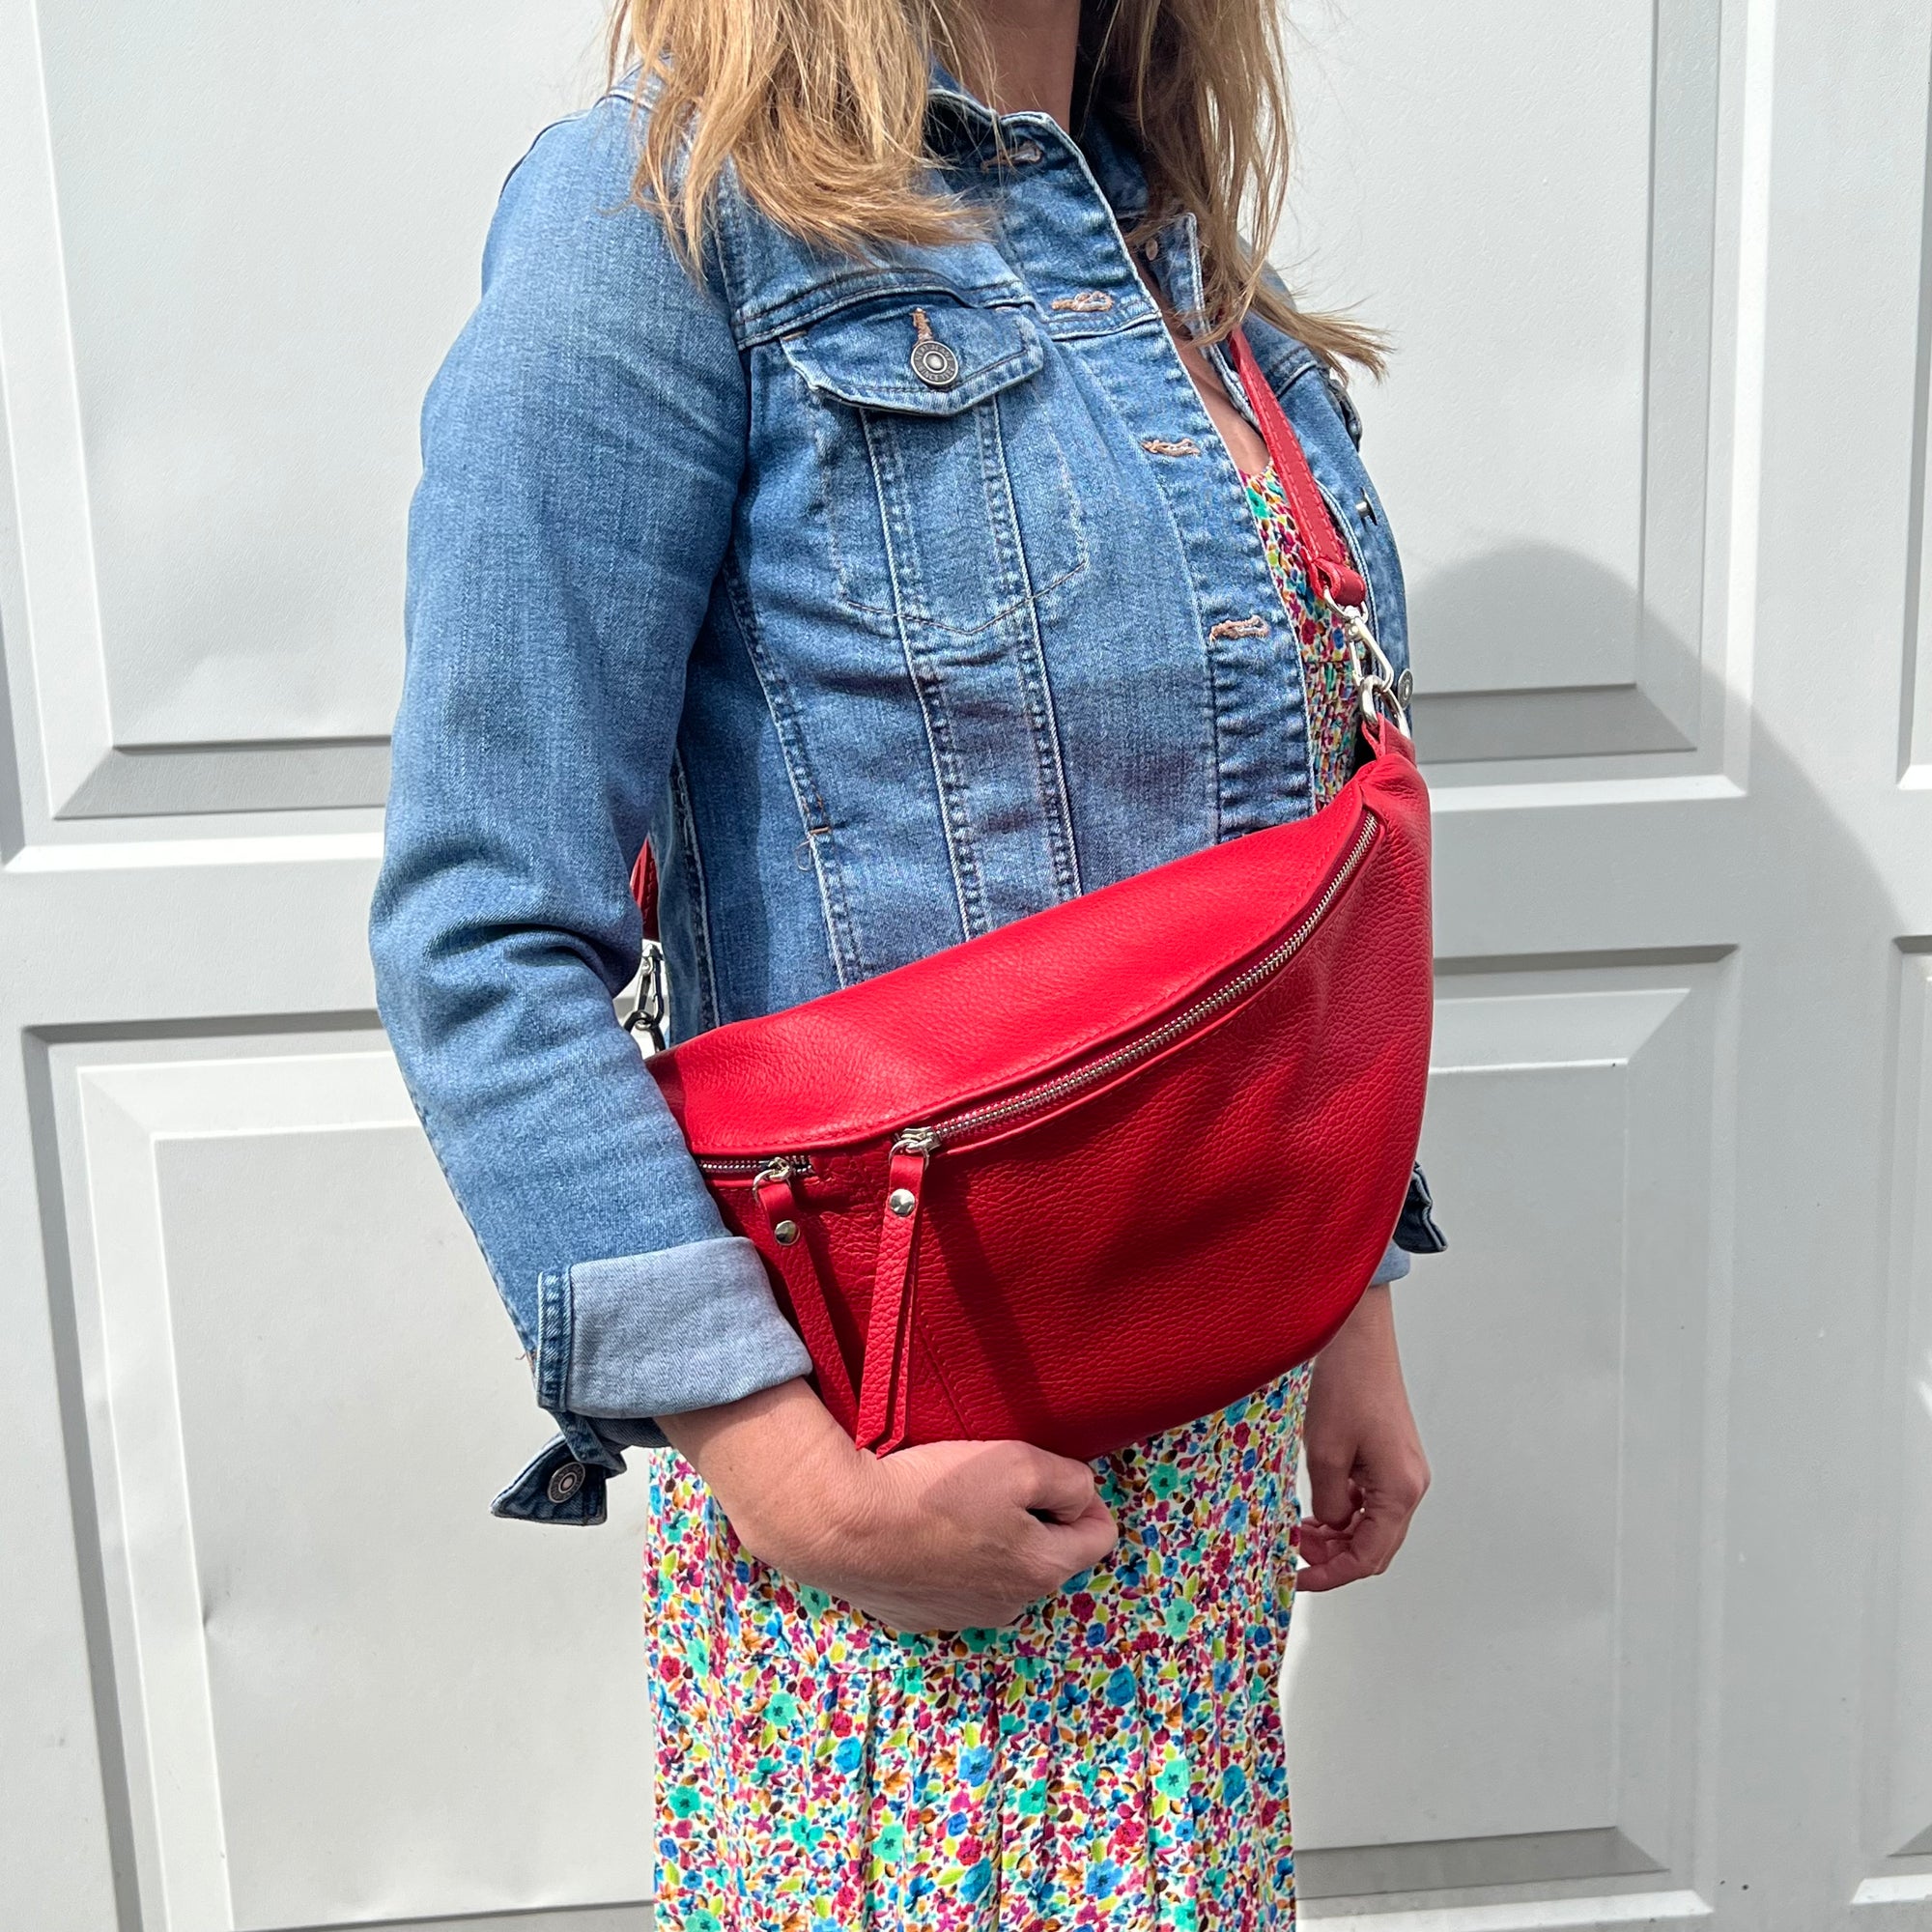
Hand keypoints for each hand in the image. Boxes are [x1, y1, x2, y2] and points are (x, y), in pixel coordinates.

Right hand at [657, 1378, 1117, 1631]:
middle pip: (1047, 1555)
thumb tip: (1081, 1497)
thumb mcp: (1021, 1463)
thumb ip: (1070, 1481)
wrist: (843, 1524)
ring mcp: (962, 1617)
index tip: (1050, 1473)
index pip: (1101, 1536)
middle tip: (996, 1483)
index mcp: (1044, 1571)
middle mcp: (1011, 1607)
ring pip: (1000, 1572)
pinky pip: (952, 1583)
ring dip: (990, 1542)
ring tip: (953, 1504)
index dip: (1084, 1497)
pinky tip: (921, 1529)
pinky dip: (947, 1557)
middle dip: (1035, 1520)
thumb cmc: (937, 1489)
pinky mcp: (919, 1617)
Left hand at [1296, 1284, 1429, 1590]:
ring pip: (1372, 1524)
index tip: (1298, 1580)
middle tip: (1294, 1552)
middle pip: (1376, 1546)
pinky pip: (1370, 1499)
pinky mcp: (1390, 1455)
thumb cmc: (1345, 1385)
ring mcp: (1402, 1469)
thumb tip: (1330, 1528)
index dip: (1331, 1575)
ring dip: (1338, 1534)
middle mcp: (1410, 1484)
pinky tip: (1315, 1506)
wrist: (1357, 1334)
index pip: (1369, 1557)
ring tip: (1300, 1529)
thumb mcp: (1325, 1453)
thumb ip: (1329, 1504)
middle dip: (1334, 1556)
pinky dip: (1344, 1510)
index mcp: (1401, 1490)